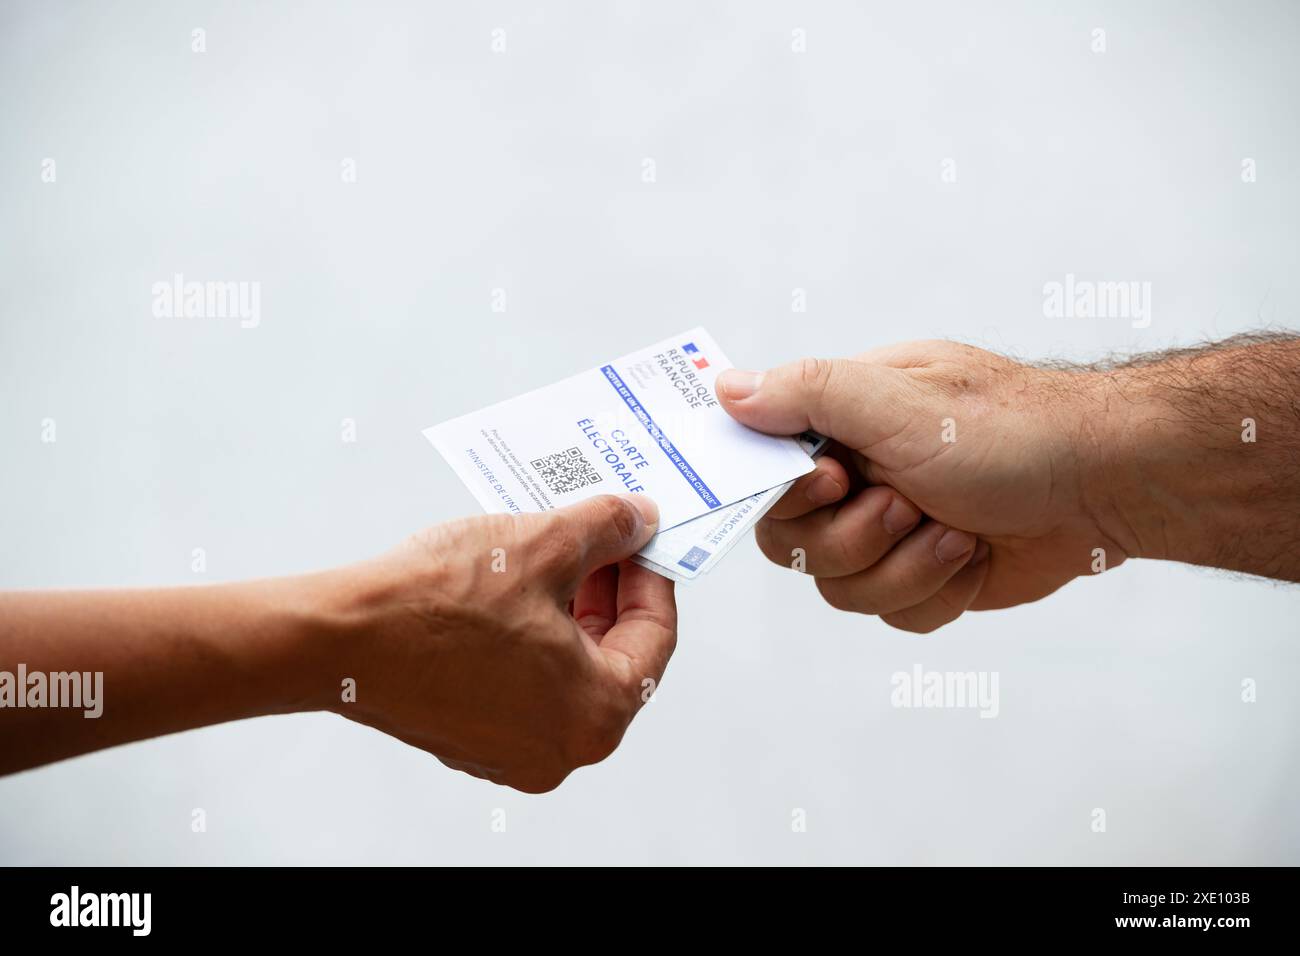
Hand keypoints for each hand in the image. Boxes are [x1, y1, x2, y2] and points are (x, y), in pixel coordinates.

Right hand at [322, 494, 674, 792]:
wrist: (338, 636)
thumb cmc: (435, 606)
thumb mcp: (544, 545)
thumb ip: (607, 529)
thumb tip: (636, 521)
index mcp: (595, 714)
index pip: (655, 637)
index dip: (652, 575)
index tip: (642, 538)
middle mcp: (559, 749)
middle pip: (612, 655)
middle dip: (608, 589)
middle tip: (599, 537)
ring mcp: (511, 749)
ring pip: (564, 667)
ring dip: (566, 608)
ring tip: (551, 549)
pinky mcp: (470, 736)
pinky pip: (521, 681)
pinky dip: (526, 635)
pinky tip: (511, 586)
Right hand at [716, 342, 1129, 630]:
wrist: (1107, 486)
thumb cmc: (1014, 430)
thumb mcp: (901, 402)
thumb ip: (810, 394)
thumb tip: (727, 388)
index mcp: (843, 419)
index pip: (764, 468)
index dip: (789, 493)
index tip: (836, 482)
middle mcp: (859, 474)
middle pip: (793, 542)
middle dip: (854, 538)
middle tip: (907, 506)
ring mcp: (891, 529)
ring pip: (841, 588)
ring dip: (903, 567)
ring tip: (955, 531)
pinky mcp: (924, 576)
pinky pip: (893, 613)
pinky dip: (936, 592)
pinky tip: (974, 555)